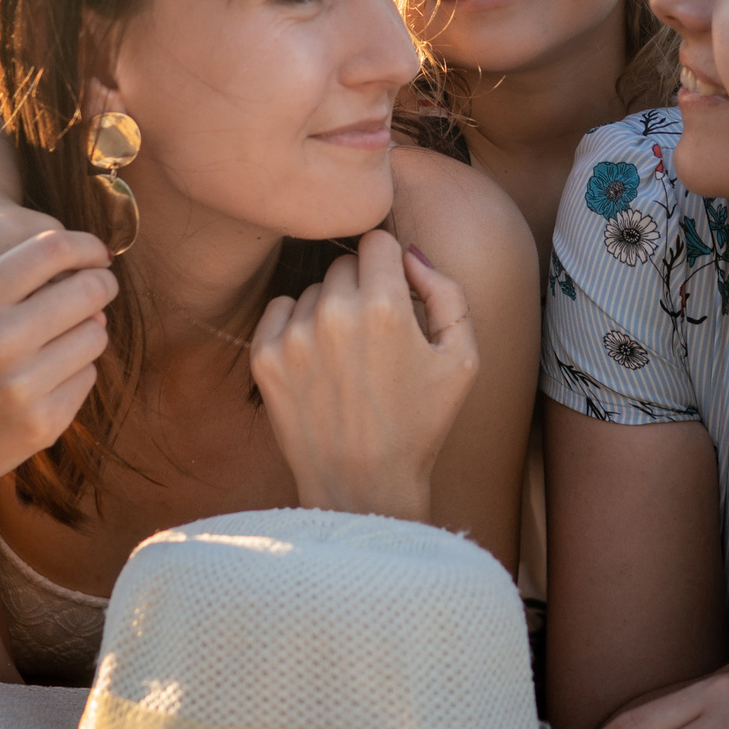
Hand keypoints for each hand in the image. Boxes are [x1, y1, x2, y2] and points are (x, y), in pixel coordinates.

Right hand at [0, 229, 114, 524]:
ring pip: (97, 334)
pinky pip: (88, 377)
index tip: (98, 253)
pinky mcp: (42, 422)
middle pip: (90, 289)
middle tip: (98, 290)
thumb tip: (54, 248)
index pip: (54, 249)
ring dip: (90, 331)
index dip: (88, 246)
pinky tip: (48, 379)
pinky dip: (77, 373)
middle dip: (101, 286)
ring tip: (65, 338)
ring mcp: (22, 384)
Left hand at [250, 231, 478, 521]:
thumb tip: (409, 254)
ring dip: (329, 309)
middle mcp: (334, 313)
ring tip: (347, 358)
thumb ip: (447, 292)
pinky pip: (279, 309)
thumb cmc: (420, 424)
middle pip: (344, 263)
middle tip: (375, 335)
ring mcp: (294, 335)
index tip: (395, 293)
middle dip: (362, 288)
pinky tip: (317, 361)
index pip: (377, 240)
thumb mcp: (463, 358)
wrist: (363, 487)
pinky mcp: (264, 357)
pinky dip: (296, 325)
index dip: (391, 265)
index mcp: (385, 307)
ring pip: (312, 288)